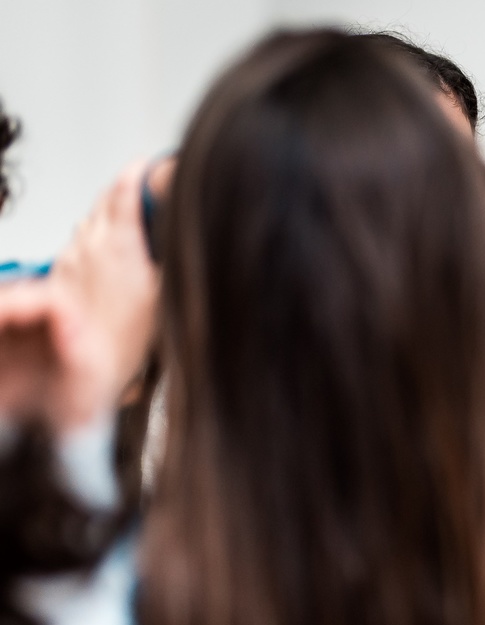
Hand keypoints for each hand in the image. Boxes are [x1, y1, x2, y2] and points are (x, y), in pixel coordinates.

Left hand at [0, 162, 160, 433]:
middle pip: (104, 200)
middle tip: (147, 196)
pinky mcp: (60, 277)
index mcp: (119, 240)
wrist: (90, 371)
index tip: (152, 167)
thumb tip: (197, 239)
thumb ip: (178, 257)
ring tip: (132, 233)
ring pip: (89, 224)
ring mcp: (70, 259)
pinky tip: (112, 266)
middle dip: (125, 192)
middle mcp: (89, 243)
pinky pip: (77, 248)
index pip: (126, 185)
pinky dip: (95, 245)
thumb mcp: (170, 292)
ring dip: (108, 220)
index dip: (141, 170)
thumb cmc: (130, 339)